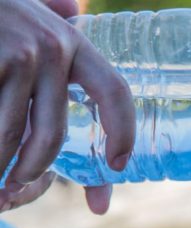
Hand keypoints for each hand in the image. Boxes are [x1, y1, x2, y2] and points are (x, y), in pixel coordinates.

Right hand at [0, 0, 134, 213]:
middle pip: (53, 134)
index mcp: (74, 44)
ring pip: (12, 134)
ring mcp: (18, 54)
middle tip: (19, 183)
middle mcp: (51, 48)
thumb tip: (75, 29)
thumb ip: (57, 50)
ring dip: (0, 166)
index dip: (123, 133)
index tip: (119, 165)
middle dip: (34, 168)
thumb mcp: (34, 25)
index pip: (115, 92)